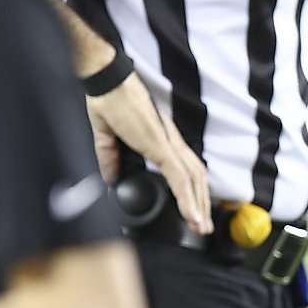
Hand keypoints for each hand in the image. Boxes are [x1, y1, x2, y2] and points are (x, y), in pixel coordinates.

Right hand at [87, 71, 213, 234]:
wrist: (105, 80)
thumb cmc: (107, 100)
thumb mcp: (106, 136)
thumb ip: (110, 158)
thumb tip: (109, 178)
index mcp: (162, 139)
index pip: (185, 169)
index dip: (192, 190)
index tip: (194, 211)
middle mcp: (171, 141)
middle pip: (196, 177)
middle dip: (201, 203)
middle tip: (203, 226)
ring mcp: (168, 143)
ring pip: (192, 180)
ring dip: (198, 205)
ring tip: (200, 226)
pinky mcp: (160, 145)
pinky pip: (179, 176)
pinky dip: (187, 197)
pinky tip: (191, 215)